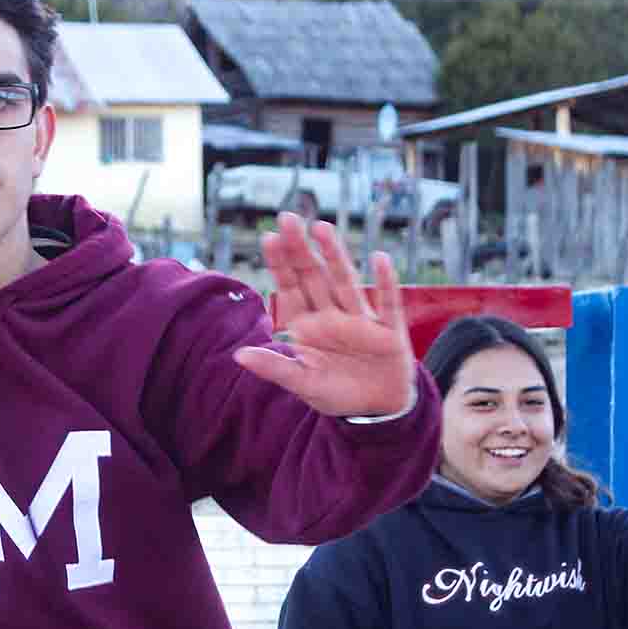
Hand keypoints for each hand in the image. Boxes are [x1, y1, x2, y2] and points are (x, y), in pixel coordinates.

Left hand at [234, 213, 416, 417]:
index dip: (280, 264)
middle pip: (314, 277)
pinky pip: (388, 304)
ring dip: (335, 257)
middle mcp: (333, 316)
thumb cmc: (337, 392)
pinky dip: (386, 283)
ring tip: (321, 229)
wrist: (377, 409)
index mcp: (309, 326)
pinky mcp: (389, 331)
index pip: (291, 289)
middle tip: (287, 218)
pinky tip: (380, 259)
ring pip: (346, 282)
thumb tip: (238, 356)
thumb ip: (275, 368)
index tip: (268, 238)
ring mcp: (361, 320)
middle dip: (301, 250)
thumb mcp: (303, 384)